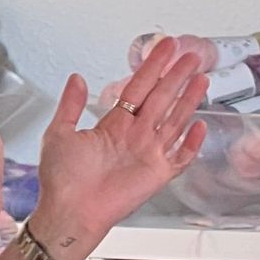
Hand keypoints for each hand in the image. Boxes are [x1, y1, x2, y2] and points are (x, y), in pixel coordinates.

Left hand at [29, 38, 206, 259]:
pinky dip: (191, 143)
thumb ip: (70, 105)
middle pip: (161, 98)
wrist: (69, 212)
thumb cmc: (61, 181)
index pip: (138, 88)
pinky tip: (200, 126)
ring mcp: (148, 154)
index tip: (165, 47)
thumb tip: (76, 78)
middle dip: (176, 75)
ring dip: (188, 100)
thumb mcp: (58, 134)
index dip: (153, 67)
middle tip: (191, 55)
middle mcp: (134, 136)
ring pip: (174, 120)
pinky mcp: (157, 175)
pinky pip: (180, 156)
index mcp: (114, 125)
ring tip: (201, 79)